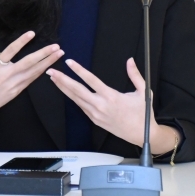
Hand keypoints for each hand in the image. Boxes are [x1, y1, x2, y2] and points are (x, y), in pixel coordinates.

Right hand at [0, 29, 63, 149]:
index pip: (11, 51)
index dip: (21, 41)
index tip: (32, 33)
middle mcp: (7, 75)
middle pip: (29, 62)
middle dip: (44, 54)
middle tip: (56, 47)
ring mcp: (14, 84)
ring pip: (34, 72)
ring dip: (47, 62)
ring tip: (59, 54)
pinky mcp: (17, 91)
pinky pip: (31, 80)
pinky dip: (40, 73)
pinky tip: (49, 66)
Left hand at [49, 57, 178, 153]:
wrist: (141, 134)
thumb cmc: (143, 114)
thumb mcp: (143, 92)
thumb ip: (135, 75)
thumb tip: (130, 60)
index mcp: (111, 97)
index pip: (91, 80)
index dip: (79, 70)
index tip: (69, 62)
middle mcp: (100, 106)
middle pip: (77, 91)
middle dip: (62, 80)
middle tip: (51, 71)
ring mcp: (96, 114)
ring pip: (76, 99)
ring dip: (63, 88)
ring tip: (54, 79)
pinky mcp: (95, 120)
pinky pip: (81, 107)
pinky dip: (72, 98)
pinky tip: (66, 91)